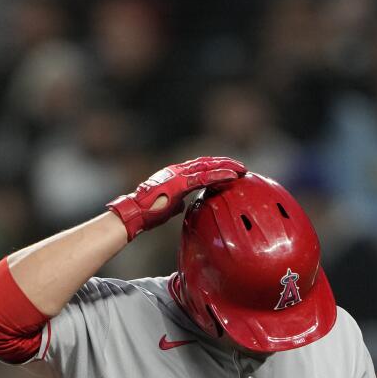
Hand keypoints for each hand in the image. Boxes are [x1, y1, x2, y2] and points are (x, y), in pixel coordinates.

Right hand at [106, 156, 245, 241]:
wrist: (134, 214)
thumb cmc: (147, 213)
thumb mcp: (166, 207)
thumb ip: (176, 203)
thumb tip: (183, 206)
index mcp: (174, 175)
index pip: (198, 167)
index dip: (215, 166)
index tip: (229, 169)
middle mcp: (177, 170)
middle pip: (205, 163)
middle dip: (224, 163)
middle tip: (241, 167)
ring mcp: (178, 175)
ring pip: (207, 167)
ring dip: (226, 166)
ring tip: (242, 169)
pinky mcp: (179, 183)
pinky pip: (204, 178)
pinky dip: (219, 175)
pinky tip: (232, 176)